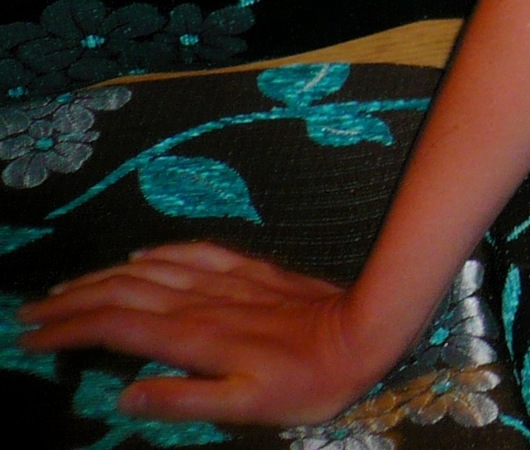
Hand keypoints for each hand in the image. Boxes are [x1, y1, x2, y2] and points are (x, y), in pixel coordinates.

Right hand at [17, 243, 394, 426]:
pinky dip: (159, 253)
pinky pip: (194, 253)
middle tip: (31, 314)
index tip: (30, 338)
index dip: (68, 330)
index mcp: (192, 336)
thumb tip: (124, 396)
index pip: (114, 326)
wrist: (365, 331)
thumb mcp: (244, 406)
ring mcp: (226, 281)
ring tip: (67, 289)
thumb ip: (182, 399)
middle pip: (122, 293)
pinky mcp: (250, 271)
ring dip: (103, 277)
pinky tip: (141, 256)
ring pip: (150, 270)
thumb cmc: (307, 382)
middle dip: (72, 302)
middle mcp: (201, 301)